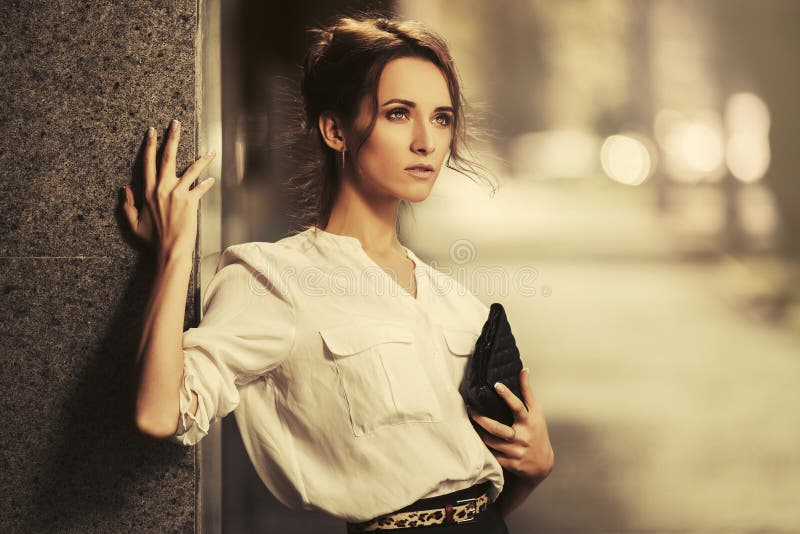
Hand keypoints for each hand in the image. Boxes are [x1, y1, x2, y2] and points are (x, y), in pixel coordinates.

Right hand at [121, 120, 216, 259]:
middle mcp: (162, 188)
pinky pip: (201, 188)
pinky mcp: (191, 201)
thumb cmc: (152, 240)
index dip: (149, 145)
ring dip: (202, 159)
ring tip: (211, 151)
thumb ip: (127, 205)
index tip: (152, 131)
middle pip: (167, 157)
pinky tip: (212, 179)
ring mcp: (178, 193)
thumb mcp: (133, 224)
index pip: (147, 162)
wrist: (171, 249)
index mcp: (147, 191)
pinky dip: (207, 183)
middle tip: (176, 123)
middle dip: (171, 138)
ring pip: (191, 169)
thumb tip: (124, 188)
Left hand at [466, 368, 553, 484]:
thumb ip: (528, 391)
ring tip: (468, 423)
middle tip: (469, 409)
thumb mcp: (536, 412)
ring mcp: (516, 451)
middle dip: (481, 419)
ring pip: (491, 442)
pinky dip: (482, 446)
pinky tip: (474, 438)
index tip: (496, 385)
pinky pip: (491, 454)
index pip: (518, 407)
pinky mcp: (509, 463)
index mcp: (529, 421)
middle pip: (498, 429)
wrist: (542, 463)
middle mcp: (522, 437)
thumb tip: (524, 369)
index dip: (507, 395)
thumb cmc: (537, 431)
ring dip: (478, 432)